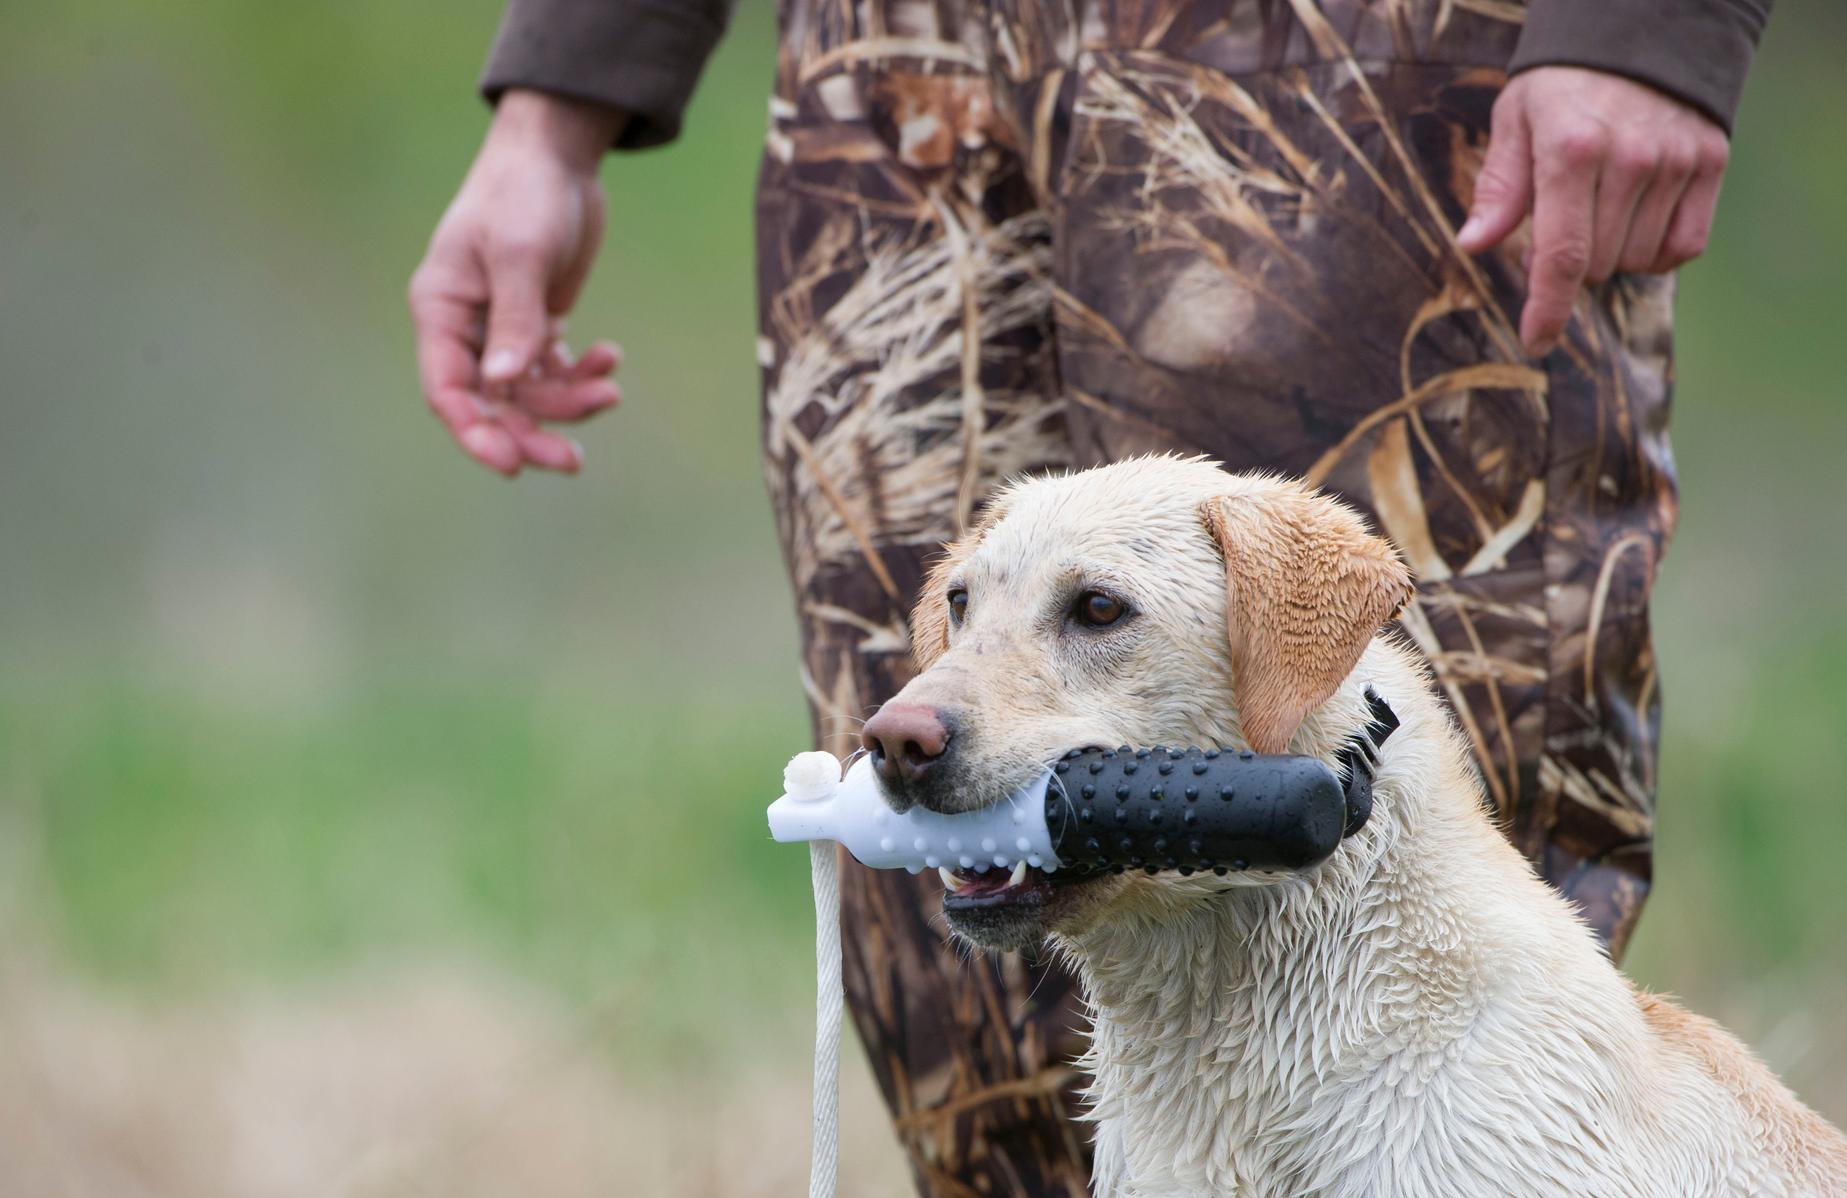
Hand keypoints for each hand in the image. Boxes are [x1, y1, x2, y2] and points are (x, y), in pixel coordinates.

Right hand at [408, 90, 627, 475]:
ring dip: (570, 402)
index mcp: (442, 309)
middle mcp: (466, 327)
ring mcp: (502, 328)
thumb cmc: (525, 192)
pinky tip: (610, 356)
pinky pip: (556, 370)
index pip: (447, 389)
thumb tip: (506, 383)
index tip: (512, 464)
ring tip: (610, 390)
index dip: (475, 433)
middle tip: (573, 462)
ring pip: (529, 393)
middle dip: (531, 434)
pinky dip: (583, 372)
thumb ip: (516, 317)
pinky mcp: (537, 322)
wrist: (557, 154)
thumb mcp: (520, 252)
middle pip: (491, 404)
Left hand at [1457, 66, 1731, 356]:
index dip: (1548, 308)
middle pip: (1598, 266)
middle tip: (1562, 221)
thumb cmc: (1562, 85)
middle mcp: (1629, 160)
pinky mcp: (1710, 162)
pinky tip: (1636, 221)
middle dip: (1571, 265)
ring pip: (1639, 261)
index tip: (1536, 341)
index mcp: (1571, 152)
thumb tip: (1473, 244)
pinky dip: (1657, 250)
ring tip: (1599, 209)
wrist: (1640, 32)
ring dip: (1613, 255)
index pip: (1562, 255)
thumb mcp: (1515, 120)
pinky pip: (1684, 246)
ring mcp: (1675, 161)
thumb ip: (1499, 187)